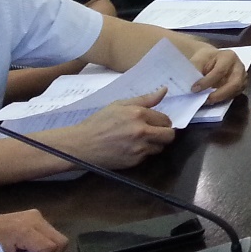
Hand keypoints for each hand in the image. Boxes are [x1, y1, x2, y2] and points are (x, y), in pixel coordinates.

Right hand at [60, 91, 174, 169]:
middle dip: (165, 133)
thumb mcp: (119, 105)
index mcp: (139, 114)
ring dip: (155, 144)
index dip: (162, 121)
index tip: (155, 122)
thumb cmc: (98, 122)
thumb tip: (164, 90)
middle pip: (169, 135)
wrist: (81, 145)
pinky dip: (143, 153)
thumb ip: (145, 99)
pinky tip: (131, 148)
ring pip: (160, 147)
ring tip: (140, 140)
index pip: (166, 119)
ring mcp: (139, 148)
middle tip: (154, 132)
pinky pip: (148, 156)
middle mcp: (142, 131)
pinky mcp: (134, 161)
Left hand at [189, 47, 246, 104]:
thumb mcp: (197, 61)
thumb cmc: (204, 59)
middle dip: (219, 94)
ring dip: (221, 98)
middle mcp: (239, 67)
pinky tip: (212, 99)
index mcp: (229, 56)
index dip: (207, 82)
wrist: (210, 59)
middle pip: (234, 84)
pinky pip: (234, 95)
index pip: (220, 71)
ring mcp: (242, 77)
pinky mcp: (241, 86)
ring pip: (235, 91)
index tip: (194, 89)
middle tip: (205, 100)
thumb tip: (191, 89)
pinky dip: (223, 99)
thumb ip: (195, 73)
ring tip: (206, 100)